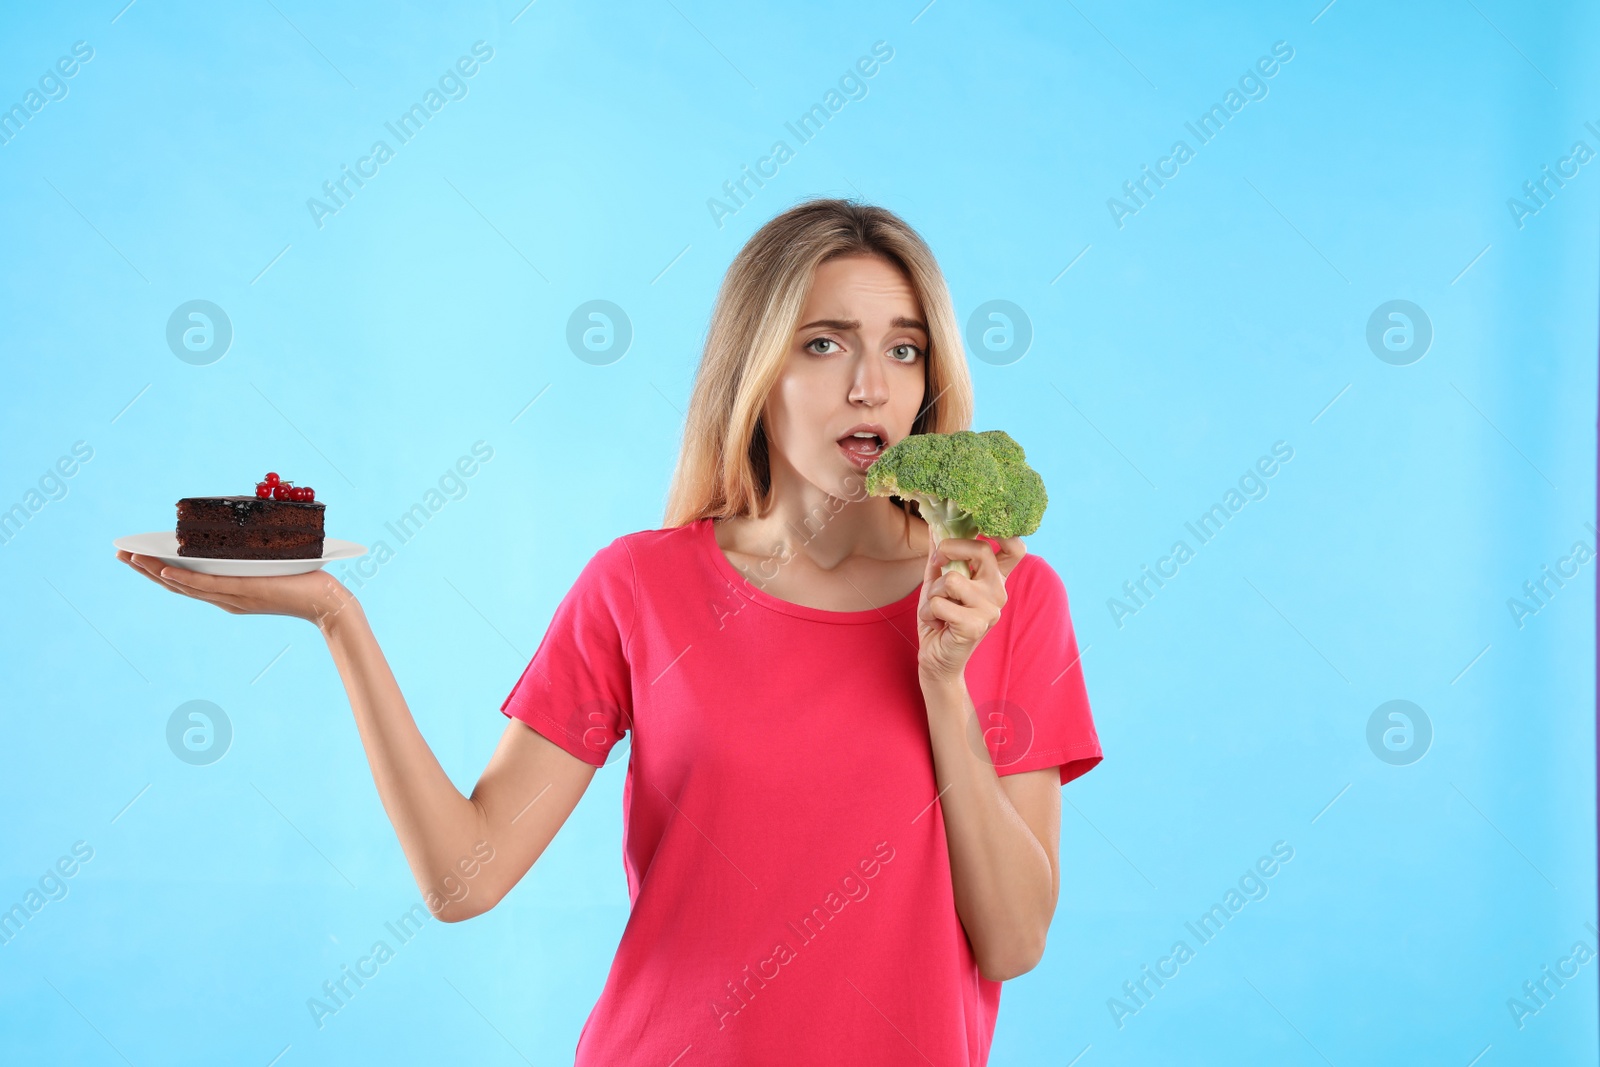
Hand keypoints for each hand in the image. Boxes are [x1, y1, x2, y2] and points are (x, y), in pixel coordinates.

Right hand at [116, 550, 359, 630]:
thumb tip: (246, 523)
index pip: (186, 581)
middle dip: (145, 569)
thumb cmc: (306, 582)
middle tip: (119, 552)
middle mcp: (225, 598)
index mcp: (228, 592)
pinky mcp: (244, 592)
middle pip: (176, 585)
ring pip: (185, 586)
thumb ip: (254, 551)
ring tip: (131, 557)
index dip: (158, 569)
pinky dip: (185, 579)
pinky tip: (166, 570)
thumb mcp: (272, 563)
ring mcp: (232, 597)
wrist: (328, 603)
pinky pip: (208, 586)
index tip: (135, 554)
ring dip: (156, 571)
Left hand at [915, 534, 1026, 682]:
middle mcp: (998, 591)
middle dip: (949, 549)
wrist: (936, 660)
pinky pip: (941, 603)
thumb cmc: (939, 619)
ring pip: (952, 578)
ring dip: (933, 593)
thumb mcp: (938, 582)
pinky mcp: (976, 626)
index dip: (1004, 532)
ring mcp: (991, 610)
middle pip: (982, 550)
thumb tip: (935, 523)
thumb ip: (940, 555)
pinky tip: (937, 624)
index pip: (1015, 548)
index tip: (982, 524)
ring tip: (937, 608)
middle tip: (938, 563)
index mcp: (993, 579)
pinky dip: (929, 612)